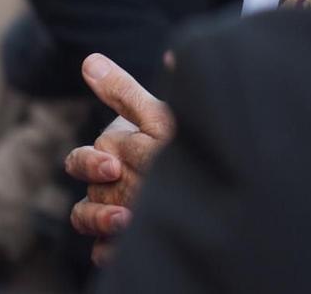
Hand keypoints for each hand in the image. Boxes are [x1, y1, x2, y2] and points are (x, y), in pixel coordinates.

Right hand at [64, 53, 176, 264]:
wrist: (225, 191)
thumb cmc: (184, 146)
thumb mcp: (159, 118)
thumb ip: (125, 92)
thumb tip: (90, 61)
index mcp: (116, 151)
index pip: (87, 159)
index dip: (94, 163)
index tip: (114, 165)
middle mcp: (112, 181)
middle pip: (86, 189)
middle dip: (99, 190)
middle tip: (119, 188)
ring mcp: (114, 211)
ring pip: (85, 217)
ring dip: (99, 219)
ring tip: (126, 222)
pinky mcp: (120, 241)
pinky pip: (101, 249)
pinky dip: (107, 248)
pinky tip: (121, 248)